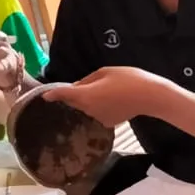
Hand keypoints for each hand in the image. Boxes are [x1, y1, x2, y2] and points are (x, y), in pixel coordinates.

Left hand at [44, 67, 162, 126]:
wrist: (150, 96)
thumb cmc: (128, 79)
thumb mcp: (105, 72)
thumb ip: (87, 80)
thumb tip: (77, 87)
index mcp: (85, 95)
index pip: (63, 95)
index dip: (52, 94)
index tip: (45, 96)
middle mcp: (88, 109)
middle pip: (74, 101)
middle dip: (72, 95)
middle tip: (81, 84)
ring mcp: (98, 118)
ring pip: (86, 107)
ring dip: (87, 100)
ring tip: (104, 90)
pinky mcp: (108, 122)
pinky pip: (97, 112)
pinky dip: (99, 106)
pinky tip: (112, 99)